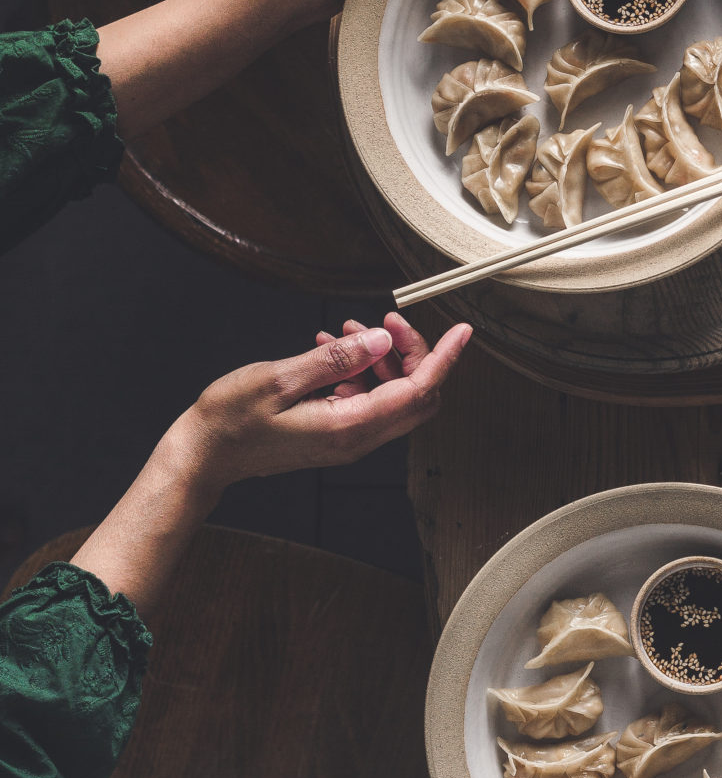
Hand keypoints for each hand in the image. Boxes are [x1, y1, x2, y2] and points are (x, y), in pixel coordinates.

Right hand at [164, 315, 472, 498]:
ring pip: (393, 396)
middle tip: (386, 320)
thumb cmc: (231, 421)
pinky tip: (330, 348)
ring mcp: (347, 440)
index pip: (419, 391)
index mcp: (350, 426)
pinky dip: (360, 371)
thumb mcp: (280, 378)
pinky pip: (367, 400)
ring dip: (381, 358)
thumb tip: (380, 341)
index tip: (463, 331)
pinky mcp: (335, 434)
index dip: (444, 358)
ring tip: (346, 328)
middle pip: (416, 395)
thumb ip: (335, 359)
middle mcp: (357, 439)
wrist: (203, 457)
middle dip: (412, 352)